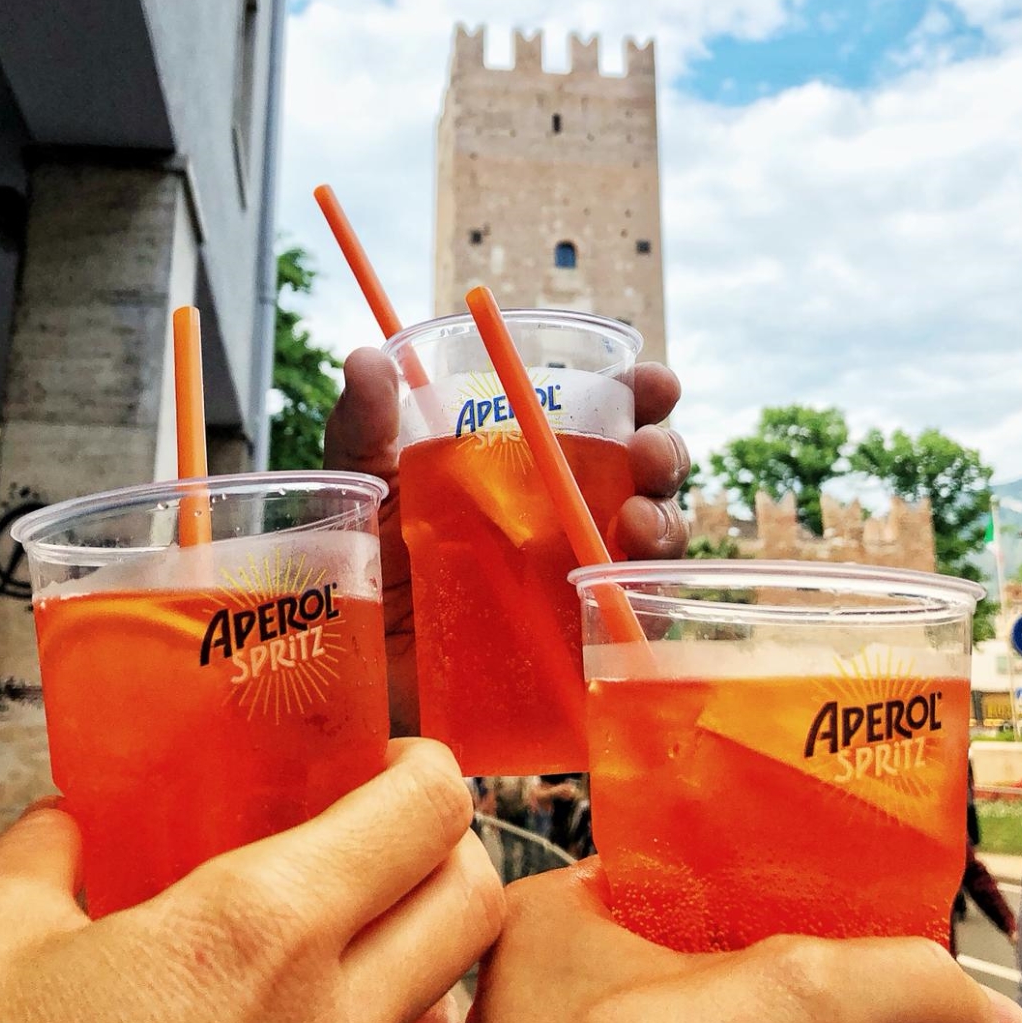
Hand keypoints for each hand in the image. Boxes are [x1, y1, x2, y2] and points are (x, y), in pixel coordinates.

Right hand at [0, 740, 502, 1022]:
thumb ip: (46, 854)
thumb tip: (66, 828)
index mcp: (253, 938)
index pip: (428, 814)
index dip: (423, 766)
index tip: (391, 759)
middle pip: (474, 904)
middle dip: (446, 846)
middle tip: (385, 828)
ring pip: (459, 1015)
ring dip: (430, 958)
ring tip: (358, 932)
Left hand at [325, 349, 689, 732]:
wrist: (355, 663)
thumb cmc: (363, 564)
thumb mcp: (364, 487)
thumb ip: (365, 428)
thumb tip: (367, 359)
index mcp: (530, 458)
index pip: (604, 413)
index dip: (641, 394)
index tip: (653, 384)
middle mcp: (569, 510)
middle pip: (645, 471)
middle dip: (665, 453)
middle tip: (648, 453)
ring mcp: (581, 575)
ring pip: (655, 541)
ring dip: (666, 523)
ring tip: (638, 522)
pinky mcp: (580, 641)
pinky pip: (636, 620)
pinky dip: (647, 603)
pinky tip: (626, 590)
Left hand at [464, 861, 1021, 1022]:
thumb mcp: (784, 1002)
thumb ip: (892, 981)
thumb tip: (969, 1005)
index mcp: (554, 923)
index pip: (679, 868)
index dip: (763, 879)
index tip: (837, 894)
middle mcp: (559, 1001)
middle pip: (709, 966)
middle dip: (786, 986)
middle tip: (858, 986)